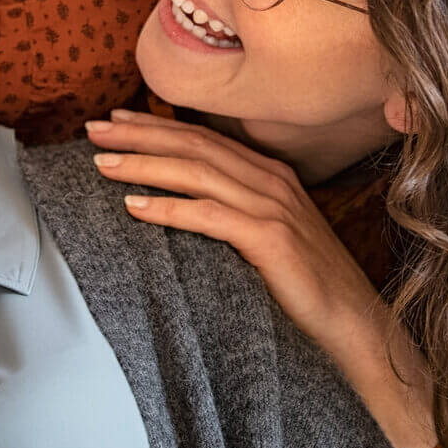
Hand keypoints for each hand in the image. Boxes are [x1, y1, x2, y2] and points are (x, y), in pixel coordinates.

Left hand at [86, 109, 436, 447]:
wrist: (355, 326)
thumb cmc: (307, 288)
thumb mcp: (268, 237)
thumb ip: (234, 213)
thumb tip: (181, 204)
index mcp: (270, 175)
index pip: (203, 137)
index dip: (156, 125)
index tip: (114, 120)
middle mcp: (272, 181)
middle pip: (193, 144)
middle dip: (139, 134)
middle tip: (92, 131)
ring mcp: (274, 207)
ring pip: (196, 171)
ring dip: (144, 164)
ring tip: (102, 164)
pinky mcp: (272, 239)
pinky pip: (209, 215)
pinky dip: (168, 208)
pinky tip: (134, 207)